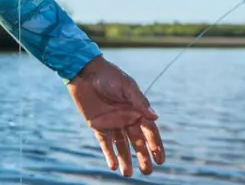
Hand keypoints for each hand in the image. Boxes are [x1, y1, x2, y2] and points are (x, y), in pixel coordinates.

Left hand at [68, 56, 165, 176]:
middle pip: (137, 142)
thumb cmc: (108, 76)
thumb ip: (139, 102)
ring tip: (128, 174)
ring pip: (121, 146)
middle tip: (147, 172)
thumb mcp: (126, 86)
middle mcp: (126, 118)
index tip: (160, 160)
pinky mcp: (97, 125)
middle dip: (142, 157)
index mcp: (136, 110)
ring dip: (125, 159)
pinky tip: (113, 165)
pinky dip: (108, 154)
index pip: (149, 132)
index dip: (155, 146)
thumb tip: (155, 117)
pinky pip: (104, 142)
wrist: (84, 72)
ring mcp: (112, 123)